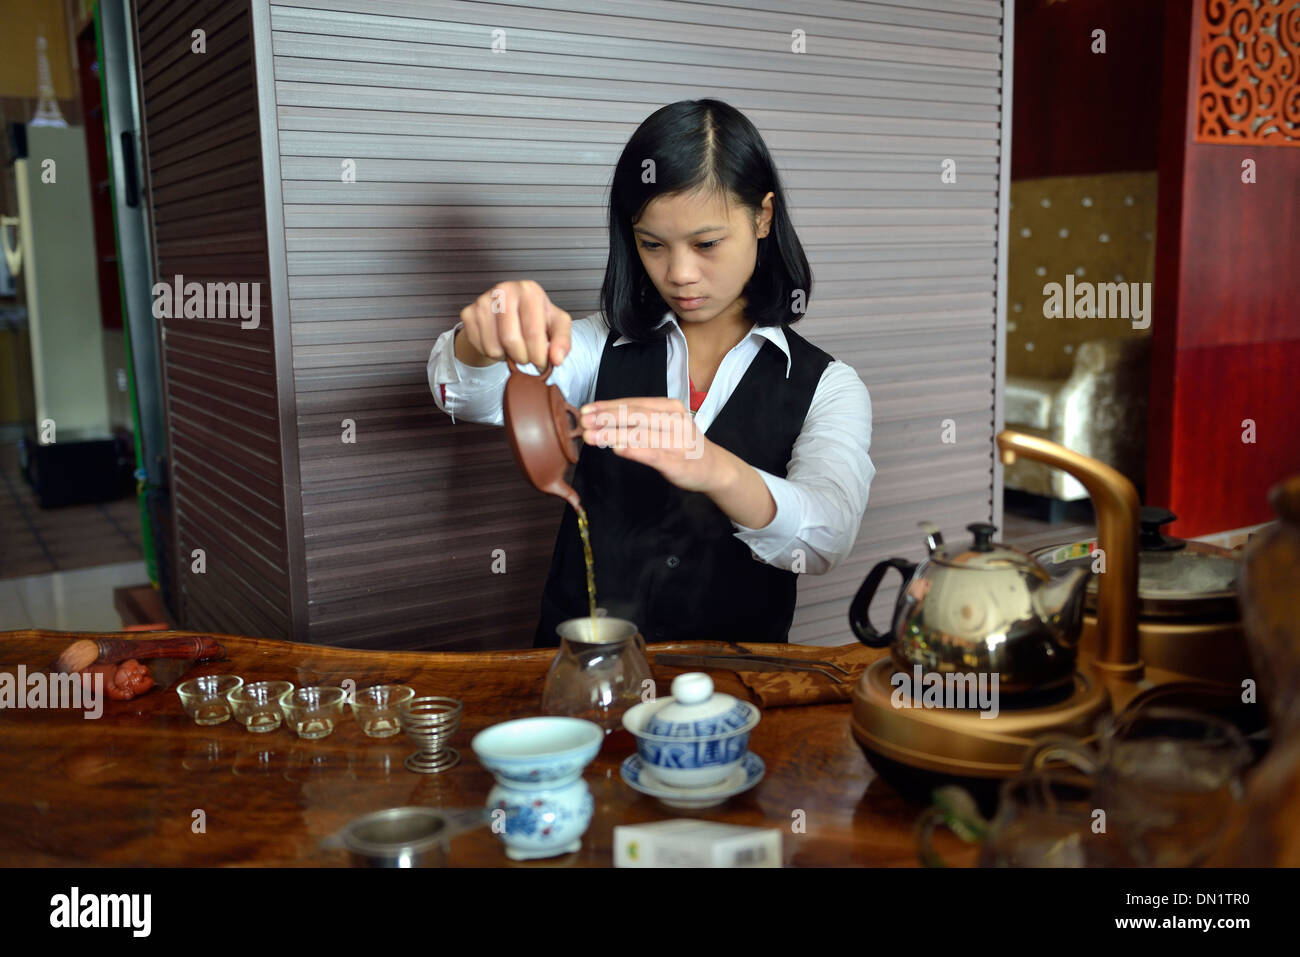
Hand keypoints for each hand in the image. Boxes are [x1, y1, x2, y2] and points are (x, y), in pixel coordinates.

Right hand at [456, 279, 570, 368]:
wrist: (508, 312)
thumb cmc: (535, 318)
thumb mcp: (556, 325)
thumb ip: (562, 342)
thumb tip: (556, 359)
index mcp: (529, 290)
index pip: (533, 333)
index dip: (538, 356)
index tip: (541, 364)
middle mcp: (504, 290)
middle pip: (510, 340)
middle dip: (522, 358)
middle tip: (527, 359)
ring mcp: (483, 301)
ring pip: (493, 347)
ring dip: (506, 356)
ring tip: (513, 349)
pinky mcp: (469, 313)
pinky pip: (479, 346)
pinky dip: (491, 353)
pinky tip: (499, 344)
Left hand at [579, 397, 730, 492]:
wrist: (713, 467)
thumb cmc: (683, 445)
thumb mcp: (666, 425)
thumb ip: (641, 420)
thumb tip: (605, 418)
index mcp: (670, 407)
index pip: (634, 404)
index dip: (608, 406)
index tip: (586, 409)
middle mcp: (675, 420)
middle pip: (635, 416)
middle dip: (606, 418)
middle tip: (583, 422)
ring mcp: (677, 441)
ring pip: (640, 435)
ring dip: (612, 435)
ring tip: (591, 437)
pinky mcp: (678, 462)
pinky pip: (653, 454)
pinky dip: (634, 451)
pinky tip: (617, 449)